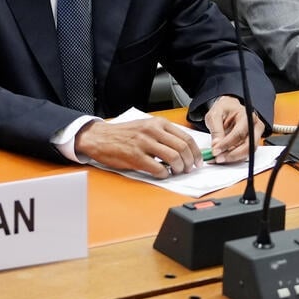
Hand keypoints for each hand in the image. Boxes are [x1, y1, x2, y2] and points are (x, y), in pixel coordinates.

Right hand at [73, 117, 201, 176]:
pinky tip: (162, 174)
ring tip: (176, 172)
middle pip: (182, 148)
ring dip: (179, 169)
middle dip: (190, 162)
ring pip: (173, 158)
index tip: (198, 161)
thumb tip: (183, 149)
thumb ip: (163, 135)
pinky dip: (164, 174)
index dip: (196, 153)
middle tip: (188, 169)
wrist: (100, 137)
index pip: (186, 138)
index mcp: (157, 123)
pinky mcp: (135, 156)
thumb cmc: (123, 134)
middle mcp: (152, 131)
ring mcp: (144, 143)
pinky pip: (158, 168)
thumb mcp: (145, 127)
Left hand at [203, 97, 264, 162]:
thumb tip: (216, 144)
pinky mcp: (251, 143)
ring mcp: (254, 135)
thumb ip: (216, 129)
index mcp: (246, 115)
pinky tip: (223, 157)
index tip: (216, 150)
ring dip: (233, 158)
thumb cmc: (224, 109)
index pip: (239, 133)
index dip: (227, 143)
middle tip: (218, 158)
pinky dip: (234, 158)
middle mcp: (254, 126)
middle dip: (232, 154)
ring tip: (219, 158)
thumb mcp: (215, 115)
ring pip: (247, 152)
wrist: (228, 108)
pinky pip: (245, 153)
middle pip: (248, 145)